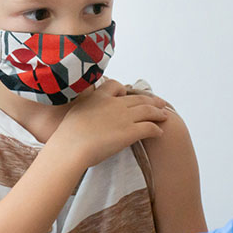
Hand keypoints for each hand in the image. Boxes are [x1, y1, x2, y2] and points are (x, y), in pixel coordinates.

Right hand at [51, 79, 167, 168]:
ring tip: (165, 115)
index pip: (116, 86)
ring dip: (159, 112)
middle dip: (151, 101)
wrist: (70, 147)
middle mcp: (114, 104)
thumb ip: (84, 108)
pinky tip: (160, 133)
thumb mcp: (74, 112)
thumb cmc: (67, 135)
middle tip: (160, 103)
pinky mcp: (130, 132)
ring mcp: (124, 117)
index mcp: (99, 97)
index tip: (128, 94)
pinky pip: (149, 128)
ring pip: (148, 111)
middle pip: (138, 98)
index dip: (124, 90)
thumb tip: (83, 112)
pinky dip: (156, 129)